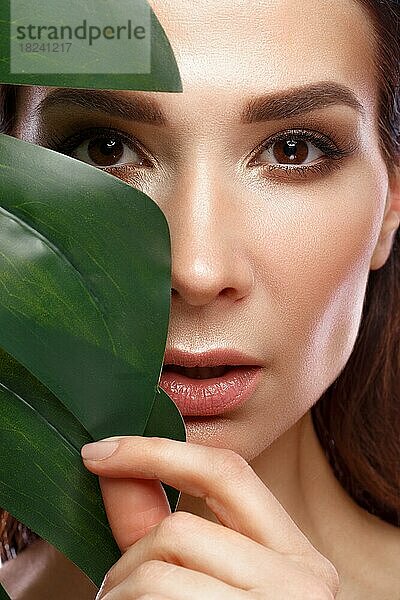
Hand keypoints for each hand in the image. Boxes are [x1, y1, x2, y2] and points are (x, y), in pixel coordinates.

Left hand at [81, 436, 339, 598]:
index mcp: (299, 558)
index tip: (98, 452)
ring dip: (120, 595)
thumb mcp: (213, 581)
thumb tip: (114, 468)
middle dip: (129, 559)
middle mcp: (302, 587)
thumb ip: (159, 525)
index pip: (226, 472)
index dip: (155, 451)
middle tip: (119, 592)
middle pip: (178, 532)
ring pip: (156, 577)